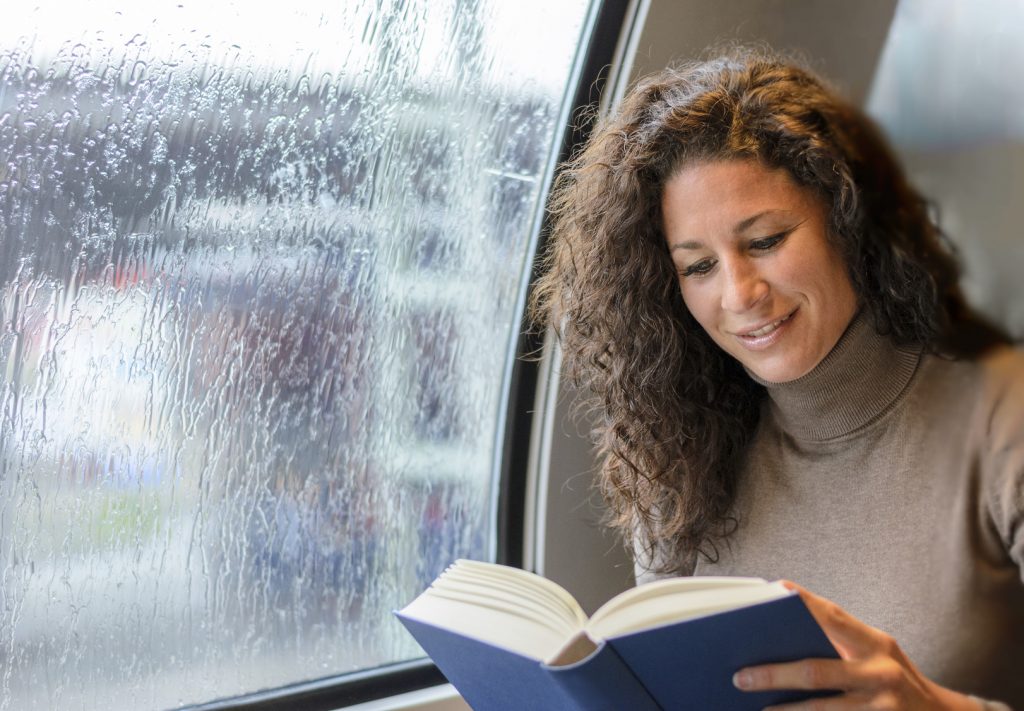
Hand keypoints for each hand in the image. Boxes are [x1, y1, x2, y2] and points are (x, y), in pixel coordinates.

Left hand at [732, 581, 980, 710]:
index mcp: (877, 644)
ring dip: (787, 710)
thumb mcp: (879, 654)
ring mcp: (882, 706)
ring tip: (758, 708)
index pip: (834, 617)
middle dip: (775, 675)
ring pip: (823, 709)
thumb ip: (842, 643)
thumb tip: (786, 636)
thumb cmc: (896, 679)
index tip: (776, 590)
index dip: (805, 603)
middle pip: (817, 672)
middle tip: (741, 677)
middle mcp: (881, 673)